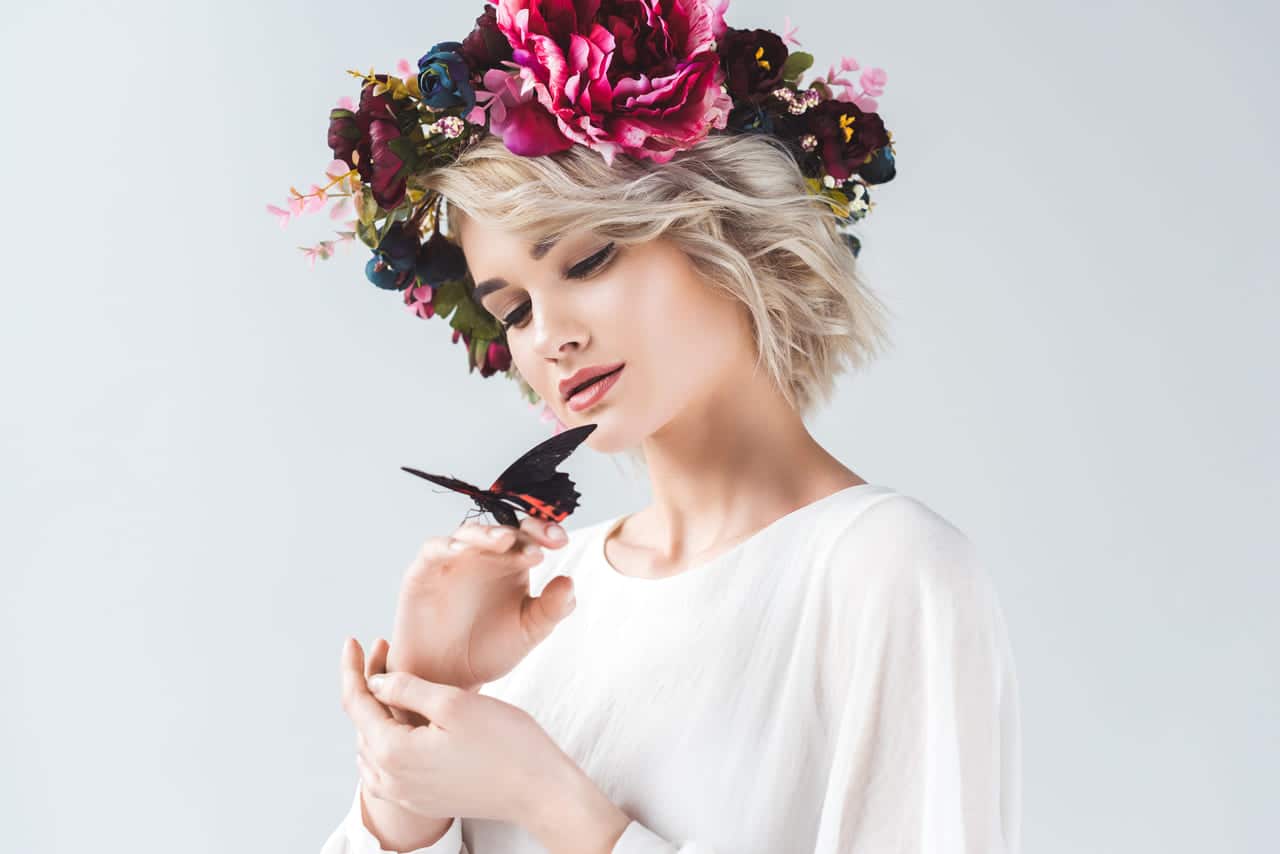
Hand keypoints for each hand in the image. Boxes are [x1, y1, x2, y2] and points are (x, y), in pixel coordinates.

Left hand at [343, 636, 571, 825]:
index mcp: (393, 752)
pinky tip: (404, 724)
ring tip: (392, 682)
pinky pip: (388, 767)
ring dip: (376, 714)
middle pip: (363, 724)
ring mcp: (407, 794)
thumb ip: (407, 689)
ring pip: (373, 747)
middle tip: (383, 651)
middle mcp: (392, 779)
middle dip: (366, 686)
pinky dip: (387, 740)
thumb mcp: (454, 703)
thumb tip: (375, 682)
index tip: (352, 641)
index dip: (353, 667)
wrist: (539, 791)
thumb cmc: (506, 745)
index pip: (356, 703)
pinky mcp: (425, 800)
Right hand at [388, 517, 575, 694]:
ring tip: (504, 540)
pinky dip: (446, 547)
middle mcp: (484, 556)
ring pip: (469, 534)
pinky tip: (461, 552)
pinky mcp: (424, 572)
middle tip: (537, 542)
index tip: (561, 541)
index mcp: (512, 563)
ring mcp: (453, 560)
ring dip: (486, 534)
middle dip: (520, 531)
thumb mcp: (528, 632)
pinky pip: (433, 550)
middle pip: (502, 529)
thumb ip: (552, 608)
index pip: (530, 536)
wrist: (448, 678)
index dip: (544, 532)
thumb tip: (570, 582)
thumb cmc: (488, 650)